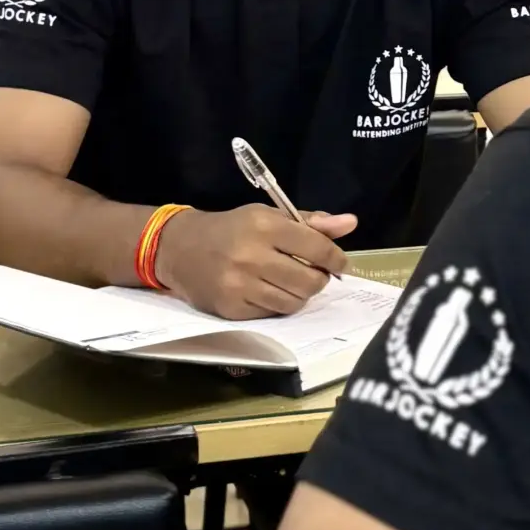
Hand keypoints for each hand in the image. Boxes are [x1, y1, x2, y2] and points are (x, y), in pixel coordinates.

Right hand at [155, 205, 358, 317]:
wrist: (179, 248)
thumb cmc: (231, 228)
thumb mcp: (268, 216)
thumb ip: (310, 222)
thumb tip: (350, 223)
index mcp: (264, 226)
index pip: (317, 247)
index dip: (336, 259)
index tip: (341, 264)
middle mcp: (251, 256)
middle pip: (309, 281)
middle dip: (319, 279)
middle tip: (313, 273)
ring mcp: (239, 285)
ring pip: (294, 302)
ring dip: (300, 294)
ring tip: (291, 282)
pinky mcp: (231, 308)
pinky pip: (272, 313)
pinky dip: (278, 304)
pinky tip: (268, 291)